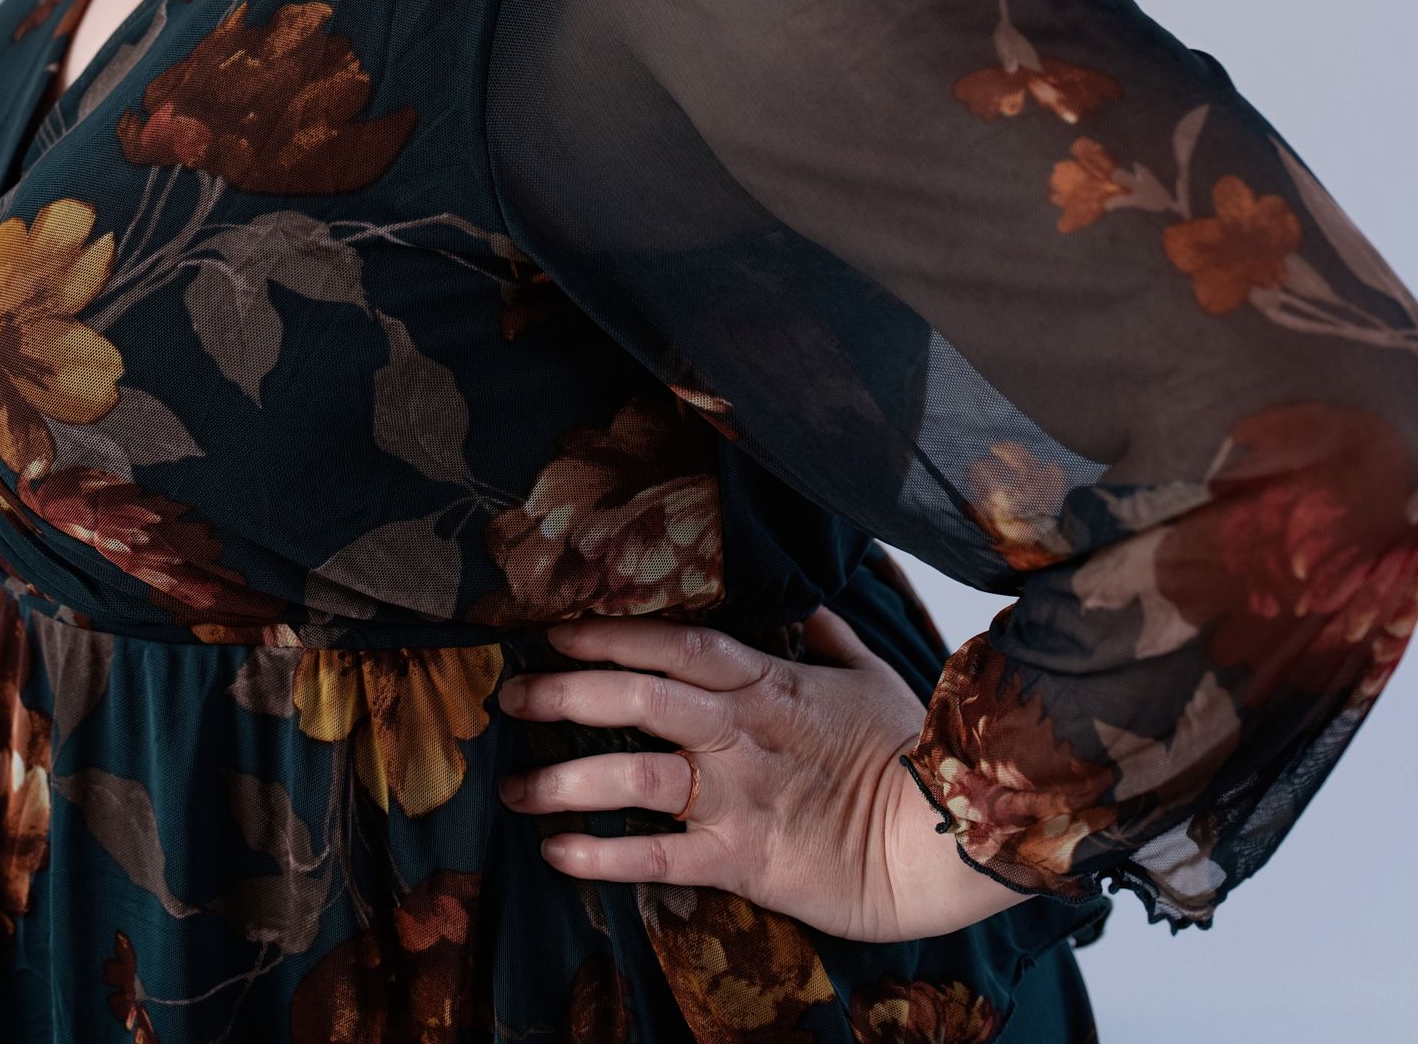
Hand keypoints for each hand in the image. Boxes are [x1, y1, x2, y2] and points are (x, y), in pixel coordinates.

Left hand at [494, 607, 1023, 944]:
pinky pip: (660, 857)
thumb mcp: (869, 674)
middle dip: (568, 692)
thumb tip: (808, 598)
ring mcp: (740, 795)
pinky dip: (604, 855)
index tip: (557, 630)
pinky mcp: (745, 860)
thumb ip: (827, 634)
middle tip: (511, 693)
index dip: (615, 634)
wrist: (947, 836)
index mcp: (768, 682)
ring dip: (566, 778)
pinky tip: (556, 852)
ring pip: (637, 776)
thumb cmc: (912, 750)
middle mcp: (741, 732)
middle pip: (641, 698)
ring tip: (513, 787)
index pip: (677, 644)